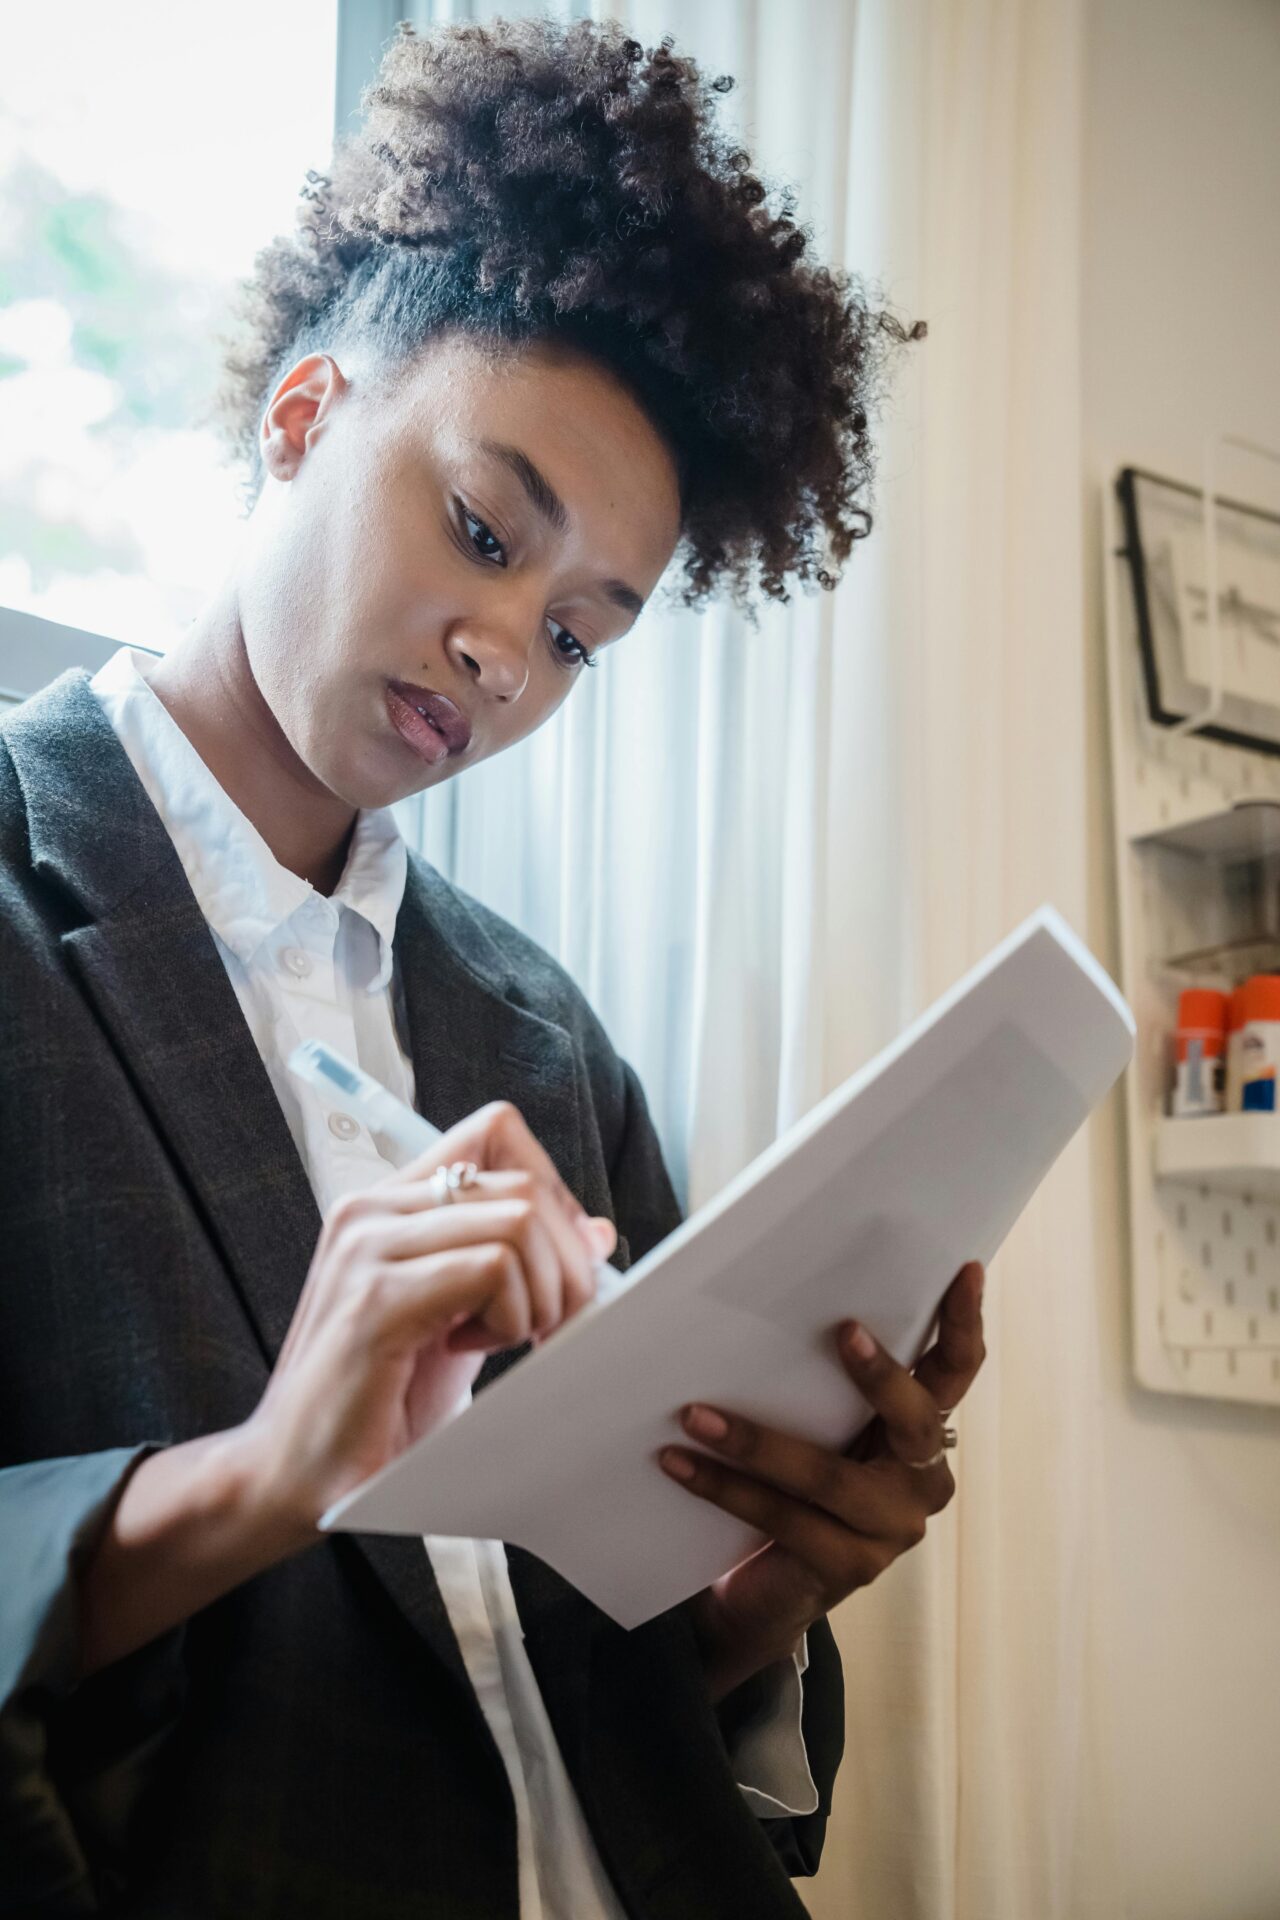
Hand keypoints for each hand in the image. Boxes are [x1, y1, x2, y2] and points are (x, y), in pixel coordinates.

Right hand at [237, 1100, 616, 1543]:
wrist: (288, 1476)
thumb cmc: (377, 1403)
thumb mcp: (460, 1319)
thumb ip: (514, 1266)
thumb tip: (596, 1231)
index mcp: (390, 1204)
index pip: (497, 1130)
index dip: (553, 1189)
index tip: (558, 1263)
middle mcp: (372, 1209)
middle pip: (524, 1183)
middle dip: (566, 1263)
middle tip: (547, 1326)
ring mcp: (369, 1247)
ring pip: (519, 1220)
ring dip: (540, 1295)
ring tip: (502, 1341)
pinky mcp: (376, 1298)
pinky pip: (492, 1269)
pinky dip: (512, 1318)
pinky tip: (471, 1352)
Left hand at [661, 1259, 986, 1701]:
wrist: (759, 1590)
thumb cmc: (788, 1485)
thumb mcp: (813, 1422)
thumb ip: (816, 1377)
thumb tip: (768, 1297)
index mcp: (921, 1431)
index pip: (956, 1370)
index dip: (964, 1322)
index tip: (965, 1271)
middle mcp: (922, 1478)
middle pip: (917, 1420)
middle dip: (882, 1375)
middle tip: (841, 1331)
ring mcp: (892, 1529)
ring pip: (830, 1477)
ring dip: (756, 1442)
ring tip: (695, 1415)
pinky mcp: (850, 1568)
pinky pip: (785, 1519)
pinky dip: (726, 1488)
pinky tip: (680, 1463)